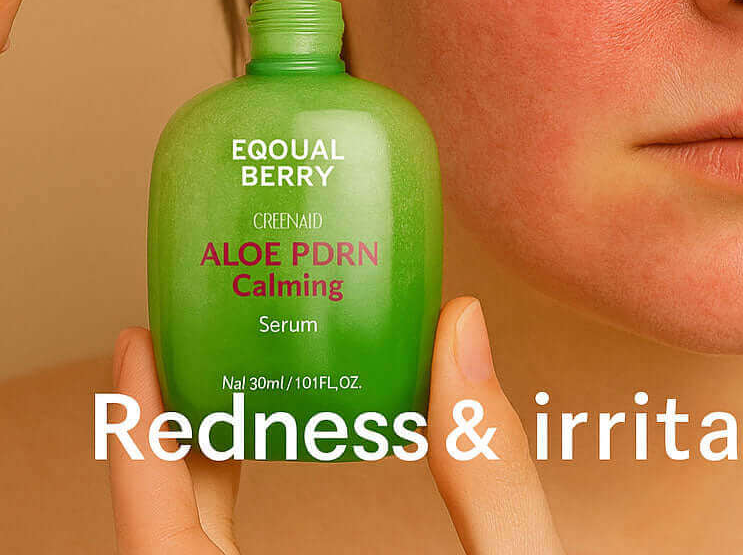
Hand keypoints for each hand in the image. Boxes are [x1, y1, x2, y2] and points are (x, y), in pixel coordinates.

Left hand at [108, 297, 564, 552]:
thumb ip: (488, 465)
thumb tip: (460, 326)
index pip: (162, 548)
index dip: (137, 444)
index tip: (137, 346)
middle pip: (165, 542)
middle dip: (168, 432)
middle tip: (189, 339)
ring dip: (194, 463)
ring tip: (224, 375)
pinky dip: (218, 506)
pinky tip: (263, 449)